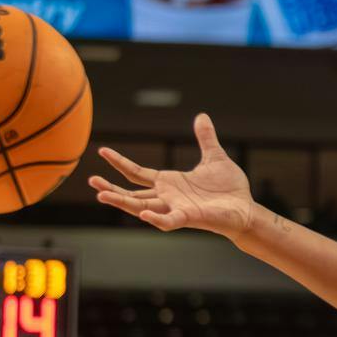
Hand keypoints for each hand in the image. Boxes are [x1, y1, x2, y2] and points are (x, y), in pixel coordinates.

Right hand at [90, 113, 256, 238]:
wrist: (246, 208)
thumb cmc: (230, 188)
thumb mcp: (215, 157)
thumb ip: (205, 138)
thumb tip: (201, 116)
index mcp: (169, 182)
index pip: (137, 173)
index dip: (120, 163)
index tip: (102, 151)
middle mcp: (168, 197)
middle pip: (132, 194)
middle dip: (111, 188)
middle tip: (91, 180)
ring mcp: (176, 208)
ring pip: (142, 207)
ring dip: (122, 202)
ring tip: (102, 195)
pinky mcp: (189, 217)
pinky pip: (168, 220)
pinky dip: (156, 218)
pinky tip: (143, 214)